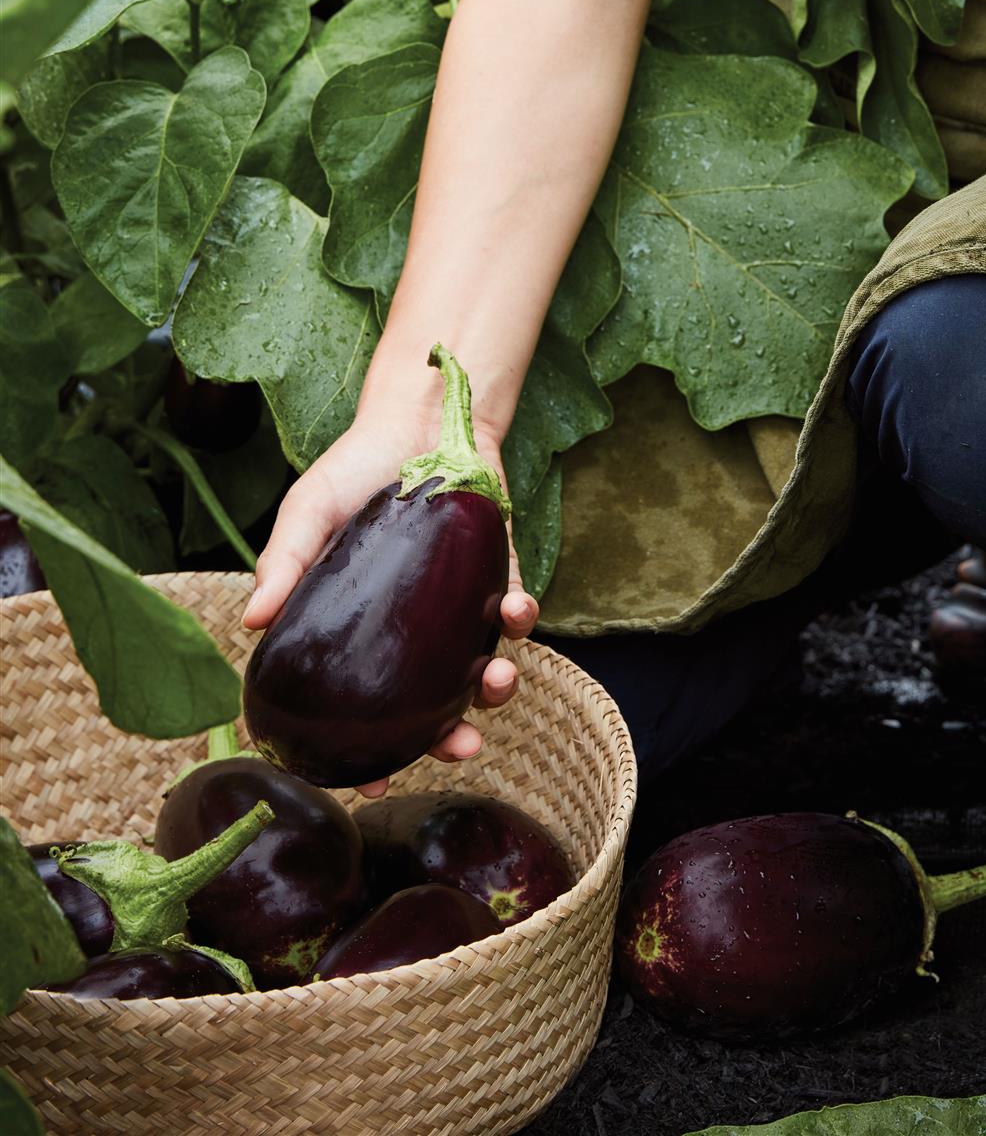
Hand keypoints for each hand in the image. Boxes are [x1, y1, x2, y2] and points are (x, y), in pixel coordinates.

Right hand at [241, 402, 538, 794]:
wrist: (418, 419)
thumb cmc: (354, 469)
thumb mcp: (308, 511)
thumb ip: (284, 563)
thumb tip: (252, 623)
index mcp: (359, 628)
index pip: (357, 705)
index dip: (362, 751)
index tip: (364, 784)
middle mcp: (408, 632)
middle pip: (429, 704)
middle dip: (447, 738)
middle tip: (461, 750)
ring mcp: (453, 609)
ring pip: (477, 670)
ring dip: (493, 688)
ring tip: (494, 684)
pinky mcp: (495, 577)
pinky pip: (512, 612)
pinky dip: (517, 617)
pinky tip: (513, 611)